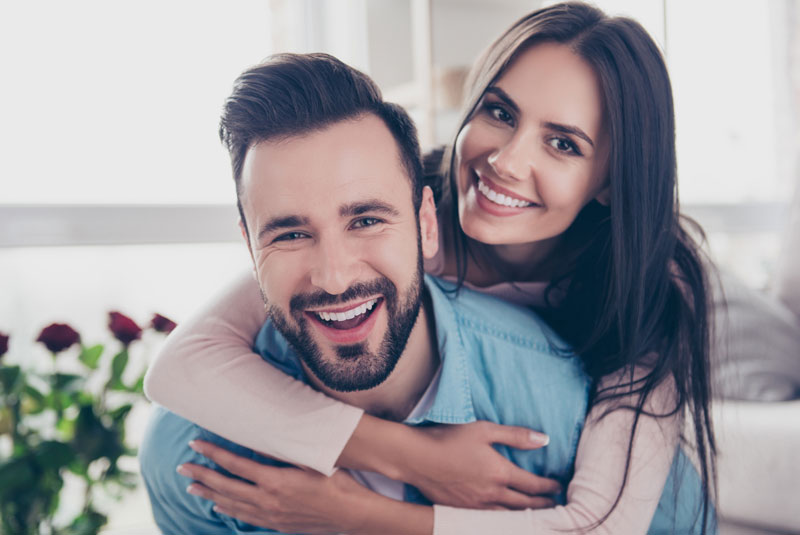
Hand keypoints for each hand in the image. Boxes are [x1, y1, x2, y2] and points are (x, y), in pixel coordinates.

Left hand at [178, 440, 372, 533]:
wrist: (352, 514)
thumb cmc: (336, 482)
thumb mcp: (312, 460)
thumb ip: (284, 449)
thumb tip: (260, 434)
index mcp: (275, 481)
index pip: (236, 465)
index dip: (214, 454)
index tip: (196, 444)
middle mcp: (268, 500)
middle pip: (226, 486)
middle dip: (202, 475)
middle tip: (183, 466)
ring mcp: (271, 515)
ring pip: (232, 504)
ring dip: (210, 493)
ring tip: (191, 486)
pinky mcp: (278, 525)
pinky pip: (246, 517)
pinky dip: (229, 510)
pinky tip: (219, 505)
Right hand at [401, 422, 560, 508]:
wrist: (416, 458)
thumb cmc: (449, 438)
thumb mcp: (484, 429)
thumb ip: (515, 435)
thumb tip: (544, 440)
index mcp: (500, 473)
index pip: (533, 485)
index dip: (549, 487)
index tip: (558, 486)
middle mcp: (492, 494)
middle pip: (525, 505)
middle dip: (542, 505)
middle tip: (554, 505)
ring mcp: (476, 506)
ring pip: (509, 517)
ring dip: (525, 517)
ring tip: (535, 516)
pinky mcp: (462, 511)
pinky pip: (490, 521)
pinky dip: (504, 522)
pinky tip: (505, 520)